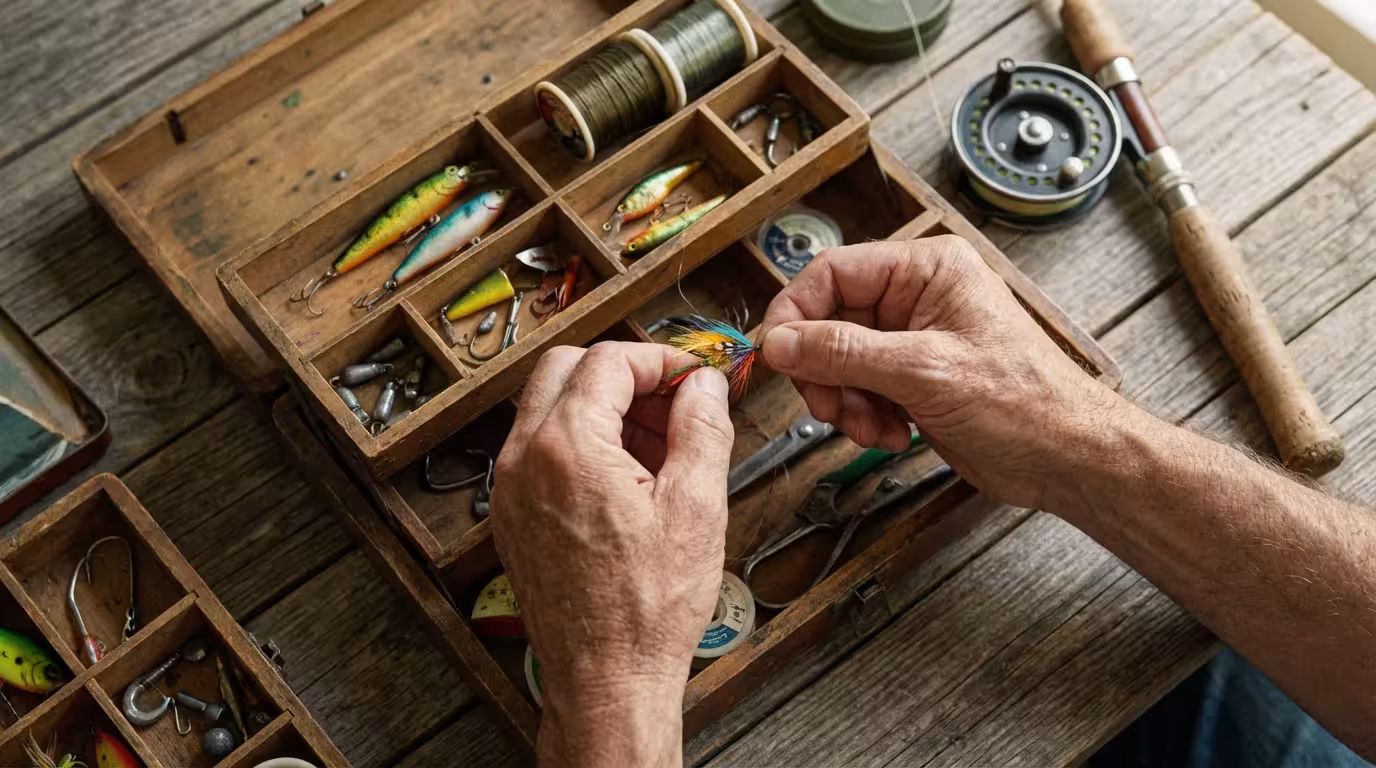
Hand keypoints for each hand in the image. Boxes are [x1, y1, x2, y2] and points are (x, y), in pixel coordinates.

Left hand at [490, 342, 733, 765]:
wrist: (607, 679)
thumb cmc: (645, 609)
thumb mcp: (697, 507)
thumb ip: (702, 428)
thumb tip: (705, 386)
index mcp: (567, 447)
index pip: (608, 360)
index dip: (659, 358)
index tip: (692, 377)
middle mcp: (525, 460)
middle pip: (566, 369)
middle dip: (624, 374)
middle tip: (672, 402)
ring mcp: (511, 489)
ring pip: (549, 407)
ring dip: (603, 407)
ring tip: (659, 446)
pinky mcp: (512, 516)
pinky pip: (540, 450)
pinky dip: (581, 443)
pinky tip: (629, 479)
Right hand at [759, 236, 1122, 509]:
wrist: (1066, 458)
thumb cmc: (1025, 402)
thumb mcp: (922, 372)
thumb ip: (842, 353)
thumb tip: (779, 341)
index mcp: (926, 270)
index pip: (833, 273)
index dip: (796, 314)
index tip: (776, 355)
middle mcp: (917, 297)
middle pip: (829, 322)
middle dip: (825, 372)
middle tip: (830, 406)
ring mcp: (914, 339)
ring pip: (839, 362)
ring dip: (846, 401)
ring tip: (873, 428)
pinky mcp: (913, 377)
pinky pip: (861, 389)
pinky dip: (864, 417)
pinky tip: (892, 435)